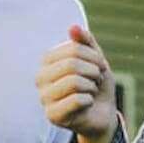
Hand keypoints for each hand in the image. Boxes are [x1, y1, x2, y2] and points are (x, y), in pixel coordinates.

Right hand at [37, 26, 118, 142]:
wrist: (103, 113)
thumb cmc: (96, 84)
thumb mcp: (95, 59)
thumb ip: (85, 42)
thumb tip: (73, 27)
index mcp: (48, 60)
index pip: (74, 48)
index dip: (94, 56)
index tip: (99, 66)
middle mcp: (41, 77)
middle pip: (72, 64)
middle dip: (93, 72)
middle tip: (96, 81)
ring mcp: (44, 97)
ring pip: (74, 82)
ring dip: (91, 87)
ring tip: (90, 92)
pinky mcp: (52, 115)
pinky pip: (77, 100)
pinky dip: (89, 101)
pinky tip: (86, 105)